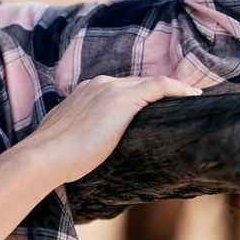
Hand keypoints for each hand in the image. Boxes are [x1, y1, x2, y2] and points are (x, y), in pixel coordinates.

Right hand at [26, 75, 201, 183]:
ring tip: (191, 99)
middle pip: (137, 83)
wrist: (46, 156)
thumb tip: (81, 154)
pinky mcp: (123, 99)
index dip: (141, 95)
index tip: (156, 105)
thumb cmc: (52, 157)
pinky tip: (194, 95)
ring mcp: (110, 88)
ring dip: (171, 90)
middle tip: (181, 102)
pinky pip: (159, 86)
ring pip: (149, 83)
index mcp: (84, 91)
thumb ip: (78, 135)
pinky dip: (178, 88)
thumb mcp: (66, 139)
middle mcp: (99, 84)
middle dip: (158, 92)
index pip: (119, 88)